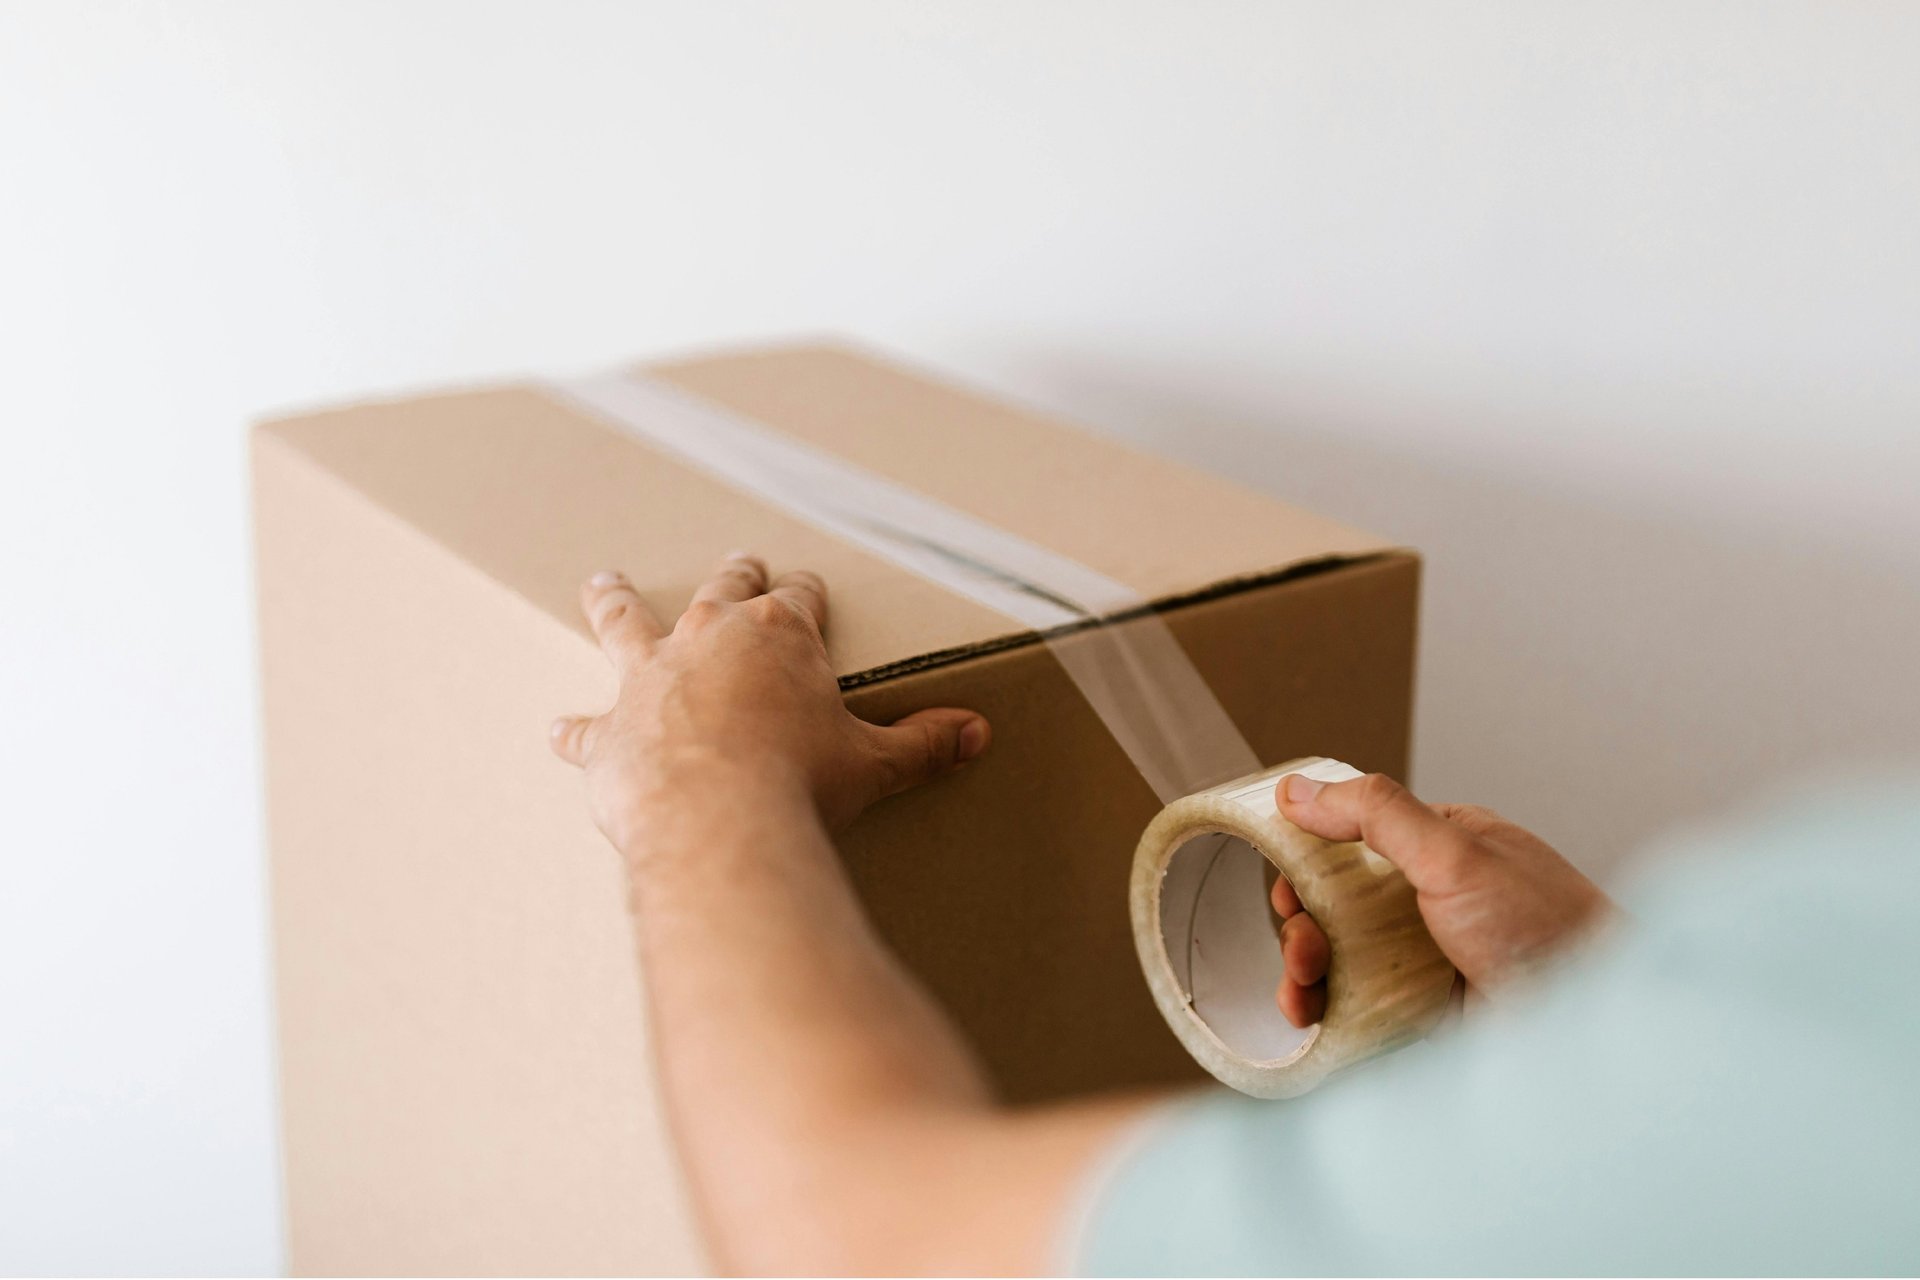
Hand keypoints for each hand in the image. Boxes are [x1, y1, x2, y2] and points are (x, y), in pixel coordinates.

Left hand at [549, 554, 989, 855]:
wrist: (720, 820)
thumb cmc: (802, 784)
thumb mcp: (875, 762)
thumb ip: (922, 744)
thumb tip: (976, 734)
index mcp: (780, 636)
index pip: (799, 598)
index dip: (807, 595)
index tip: (809, 589)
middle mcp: (710, 640)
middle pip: (721, 592)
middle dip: (732, 577)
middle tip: (736, 563)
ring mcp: (652, 679)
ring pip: (627, 624)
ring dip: (616, 602)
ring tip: (602, 583)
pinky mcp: (611, 732)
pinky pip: (586, 728)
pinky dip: (575, 732)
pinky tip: (560, 732)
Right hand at [1267, 772, 1613, 1026]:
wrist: (1599, 1029)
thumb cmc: (1550, 932)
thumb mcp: (1456, 853)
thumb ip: (1376, 814)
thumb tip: (1300, 790)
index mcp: (1443, 845)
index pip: (1354, 835)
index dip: (1307, 857)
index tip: (1284, 883)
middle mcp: (1433, 898)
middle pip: (1337, 900)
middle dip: (1303, 922)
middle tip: (1303, 945)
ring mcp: (1429, 956)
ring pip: (1341, 955)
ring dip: (1306, 968)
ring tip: (1305, 985)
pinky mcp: (1426, 1009)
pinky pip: (1359, 1004)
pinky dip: (1326, 1009)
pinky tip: (1313, 1017)